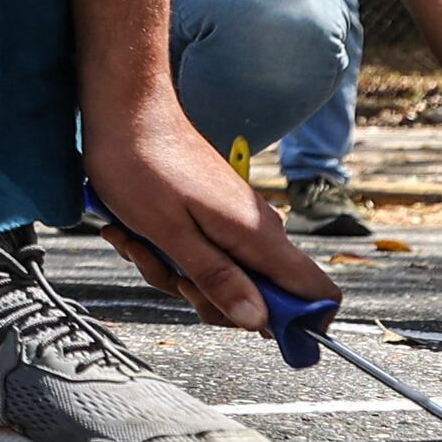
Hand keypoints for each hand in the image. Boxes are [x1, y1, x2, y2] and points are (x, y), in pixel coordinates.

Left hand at [80, 106, 335, 333]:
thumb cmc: (141, 165)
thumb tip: (258, 322)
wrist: (124, 110)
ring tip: (138, 241)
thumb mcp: (171, 233)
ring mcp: (233, 224)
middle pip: (258, 299)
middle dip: (206, 299)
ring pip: (217, 279)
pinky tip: (132, 233)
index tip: (251, 331)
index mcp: (258, 238)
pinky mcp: (211, 217)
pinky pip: (197, 256)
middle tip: (170, 275)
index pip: (317, 292)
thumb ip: (216, 278)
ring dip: (171, 273)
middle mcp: (256, 232)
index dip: (300, 324)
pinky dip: (163, 253)